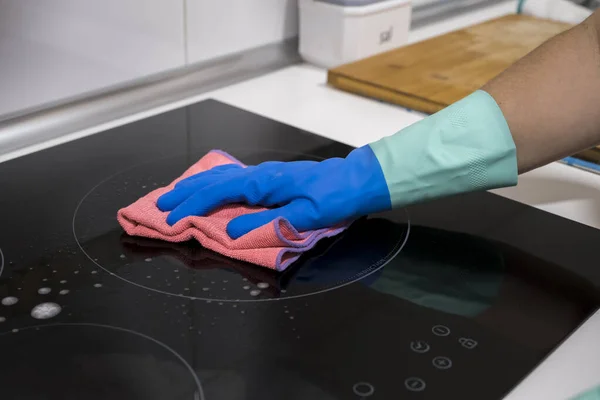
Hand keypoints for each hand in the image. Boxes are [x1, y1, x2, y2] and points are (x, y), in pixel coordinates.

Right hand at [157, 146, 390, 238]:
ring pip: (222, 177)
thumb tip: (231, 232)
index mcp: (264, 183)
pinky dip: (214, 184)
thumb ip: (268, 223)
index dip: (192, 206)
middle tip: (160, 204)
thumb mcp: (305, 215)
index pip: (219, 193)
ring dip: (197, 186)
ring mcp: (265, 174)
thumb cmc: (335, 197)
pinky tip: (210, 187)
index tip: (171, 218)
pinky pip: (234, 179)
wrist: (357, 180)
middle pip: (214, 181)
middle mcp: (260, 174)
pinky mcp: (271, 179)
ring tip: (175, 192)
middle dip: (185, 192)